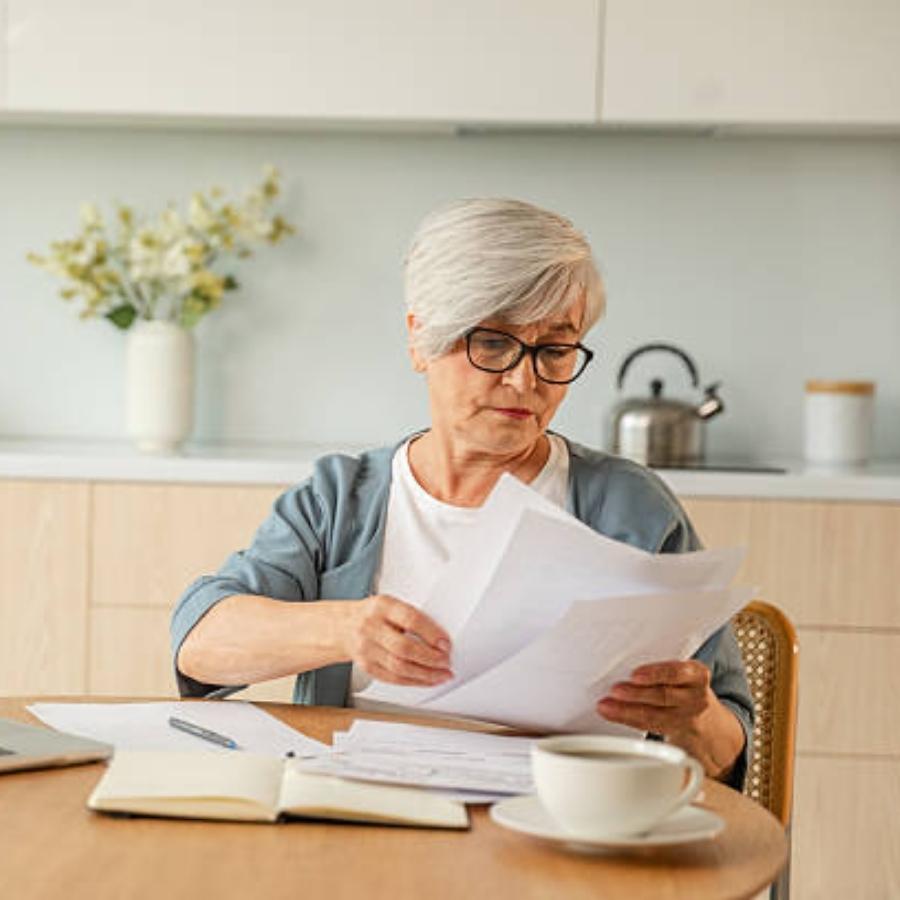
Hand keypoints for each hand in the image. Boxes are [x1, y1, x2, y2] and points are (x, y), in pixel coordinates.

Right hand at [341, 594, 452, 686]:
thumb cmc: (373, 614)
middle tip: (446, 662)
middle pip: (404, 648)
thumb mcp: (391, 604)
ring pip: (399, 667)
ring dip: (425, 674)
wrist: (343, 626)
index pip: (411, 620)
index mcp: (382, 606)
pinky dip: (414, 681)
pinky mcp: (366, 666)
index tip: (446, 644)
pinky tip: (426, 680)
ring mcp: (366, 649)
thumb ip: (412, 617)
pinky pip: (393, 678)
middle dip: (430, 658)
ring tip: (442, 674)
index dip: (431, 634)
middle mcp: (371, 627)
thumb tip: (440, 637)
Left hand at [596, 660, 744, 779]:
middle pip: (664, 695)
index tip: (635, 674)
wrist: (708, 720)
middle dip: (637, 694)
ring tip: (608, 705)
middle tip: (615, 690)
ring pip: (654, 715)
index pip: (677, 672)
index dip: (655, 674)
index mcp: (697, 674)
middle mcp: (695, 697)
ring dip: (627, 710)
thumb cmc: (686, 686)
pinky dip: (627, 720)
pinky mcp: (674, 732)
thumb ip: (663, 666)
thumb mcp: (685, 672)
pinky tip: (612, 714)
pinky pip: (648, 726)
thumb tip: (625, 656)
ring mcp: (686, 717)